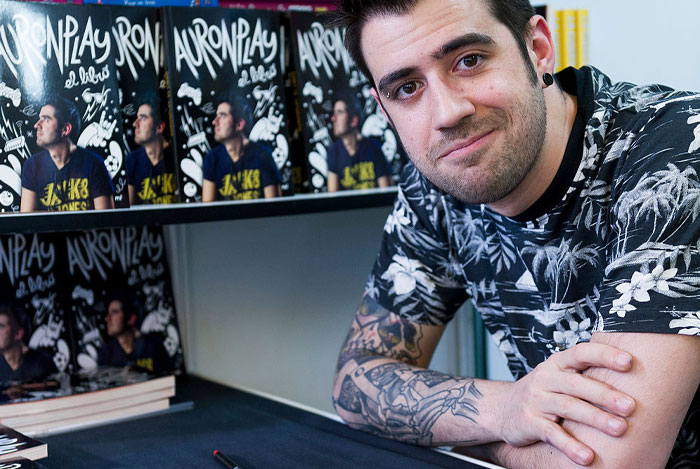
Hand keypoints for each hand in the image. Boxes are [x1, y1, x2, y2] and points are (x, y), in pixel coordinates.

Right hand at [497, 342, 634, 465]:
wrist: (500, 409)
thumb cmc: (542, 393)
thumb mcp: (558, 377)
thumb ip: (585, 375)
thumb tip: (635, 376)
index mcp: (557, 364)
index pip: (580, 352)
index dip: (604, 355)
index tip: (629, 361)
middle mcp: (545, 378)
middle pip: (577, 384)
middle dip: (605, 394)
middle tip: (631, 406)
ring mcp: (536, 400)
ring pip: (568, 407)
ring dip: (595, 418)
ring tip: (620, 429)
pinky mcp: (529, 422)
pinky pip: (552, 434)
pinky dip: (570, 446)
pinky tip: (588, 456)